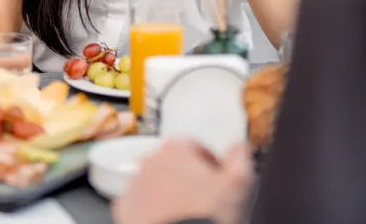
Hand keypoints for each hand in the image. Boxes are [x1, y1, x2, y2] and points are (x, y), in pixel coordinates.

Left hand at [112, 140, 252, 223]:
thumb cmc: (205, 216)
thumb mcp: (239, 181)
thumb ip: (240, 155)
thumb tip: (238, 148)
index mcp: (177, 148)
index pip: (198, 149)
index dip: (211, 167)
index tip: (217, 183)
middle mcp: (151, 161)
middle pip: (175, 165)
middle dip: (188, 180)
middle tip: (202, 201)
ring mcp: (135, 184)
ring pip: (156, 184)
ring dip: (169, 194)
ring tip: (186, 214)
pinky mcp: (125, 208)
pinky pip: (141, 204)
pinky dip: (153, 210)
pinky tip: (169, 221)